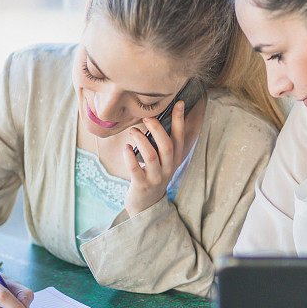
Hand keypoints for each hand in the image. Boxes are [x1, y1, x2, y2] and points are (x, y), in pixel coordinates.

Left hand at [122, 101, 184, 216]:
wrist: (146, 204)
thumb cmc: (153, 174)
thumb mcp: (163, 160)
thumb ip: (163, 142)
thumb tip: (158, 116)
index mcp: (175, 158)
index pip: (180, 137)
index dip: (179, 120)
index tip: (178, 103)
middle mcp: (168, 167)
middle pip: (166, 145)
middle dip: (157, 129)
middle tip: (147, 117)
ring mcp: (155, 177)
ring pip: (151, 156)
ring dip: (141, 140)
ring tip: (132, 131)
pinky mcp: (141, 185)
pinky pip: (135, 168)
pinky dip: (129, 156)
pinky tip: (126, 148)